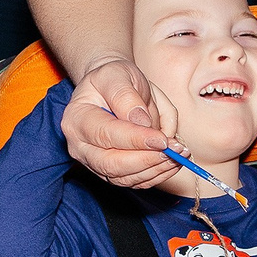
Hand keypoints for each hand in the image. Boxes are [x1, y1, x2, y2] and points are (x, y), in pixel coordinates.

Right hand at [62, 57, 179, 188]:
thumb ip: (126, 96)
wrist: (111, 88)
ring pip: (124, 178)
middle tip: (174, 151)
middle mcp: (80, 146)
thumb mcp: (117, 74)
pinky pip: (134, 182)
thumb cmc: (114, 78)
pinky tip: (174, 162)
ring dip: (155, 170)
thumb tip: (142, 123)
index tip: (162, 139)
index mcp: (77, 118)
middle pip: (111, 164)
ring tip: (179, 154)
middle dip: (147, 160)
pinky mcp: (110, 173)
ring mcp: (94, 163)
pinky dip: (156, 175)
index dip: (136, 140)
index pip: (106, 135)